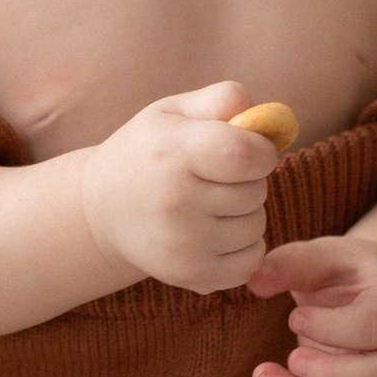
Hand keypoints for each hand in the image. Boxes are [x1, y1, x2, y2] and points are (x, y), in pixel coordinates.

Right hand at [81, 83, 282, 293]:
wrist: (102, 211)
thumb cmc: (148, 152)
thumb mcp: (174, 112)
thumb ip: (223, 100)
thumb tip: (274, 120)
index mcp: (173, 154)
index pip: (247, 156)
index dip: (260, 150)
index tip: (245, 148)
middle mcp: (176, 204)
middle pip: (256, 191)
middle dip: (247, 180)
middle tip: (213, 176)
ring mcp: (184, 246)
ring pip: (256, 226)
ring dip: (245, 213)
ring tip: (209, 203)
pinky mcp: (192, 276)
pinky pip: (251, 261)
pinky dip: (243, 247)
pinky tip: (214, 232)